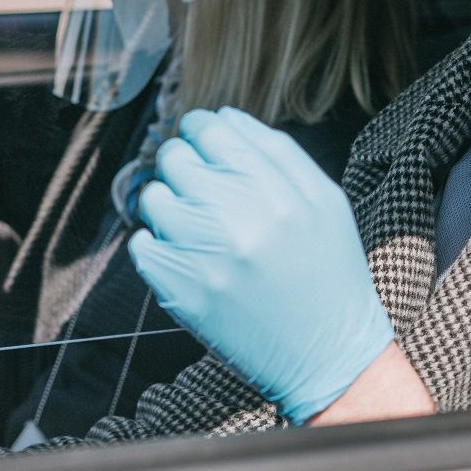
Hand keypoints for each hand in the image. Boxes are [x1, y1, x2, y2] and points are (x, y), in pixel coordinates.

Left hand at [127, 108, 392, 424]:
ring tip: (197, 223)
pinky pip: (141, 245)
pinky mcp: (181, 292)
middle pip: (174, 157)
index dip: (201, 129)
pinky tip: (189, 255)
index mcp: (275, 191)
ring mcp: (204, 257)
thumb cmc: (329, 272)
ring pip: (153, 198)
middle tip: (202, 186)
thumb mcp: (325, 201)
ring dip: (169, 203)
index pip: (210, 129)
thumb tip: (225, 117)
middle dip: (184, 164)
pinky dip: (158, 244)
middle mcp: (237, 218)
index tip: (204, 142)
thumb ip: (278, 152)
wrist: (327, 352)